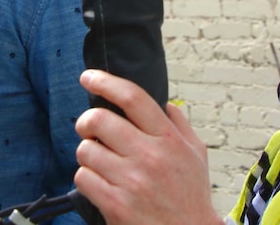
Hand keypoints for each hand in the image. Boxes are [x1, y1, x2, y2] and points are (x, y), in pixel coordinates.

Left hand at [74, 70, 222, 224]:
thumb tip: (164, 103)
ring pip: (85, 150)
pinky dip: (86, 178)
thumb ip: (180, 125)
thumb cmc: (191, 196)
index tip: (88, 76)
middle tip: (88, 127)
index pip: (133, 98)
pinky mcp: (115, 204)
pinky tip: (100, 183)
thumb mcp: (197, 154)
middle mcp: (149, 156)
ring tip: (100, 162)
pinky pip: (82, 178)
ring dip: (87, 153)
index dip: (105, 82)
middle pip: (99, 120)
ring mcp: (131, 181)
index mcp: (169, 139)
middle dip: (86, 121)